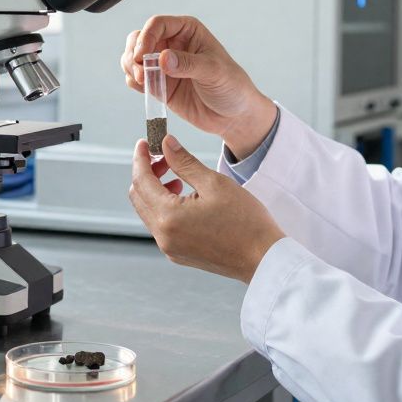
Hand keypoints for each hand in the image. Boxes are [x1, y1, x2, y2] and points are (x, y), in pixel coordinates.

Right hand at [120, 15, 276, 158]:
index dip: (146, 37)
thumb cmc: (232, 87)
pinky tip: (144, 89)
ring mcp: (163, 65)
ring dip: (131, 67)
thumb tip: (163, 58)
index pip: (157, 24)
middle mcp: (172, 44)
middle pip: (139, 38)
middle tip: (140, 72)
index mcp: (188, 31)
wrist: (234, 116)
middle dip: (134, 54)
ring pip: (133, 57)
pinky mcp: (158, 84)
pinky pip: (136, 78)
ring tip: (142, 81)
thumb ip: (188, 64)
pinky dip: (133, 82)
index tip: (142, 56)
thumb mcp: (214, 72)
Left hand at [127, 136, 285, 282]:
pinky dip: (164, 207)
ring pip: (148, 211)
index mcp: (168, 217)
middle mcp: (163, 236)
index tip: (144, 143)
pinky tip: (185, 197)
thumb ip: (184, 162)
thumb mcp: (214, 183)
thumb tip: (166, 144)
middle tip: (165, 158)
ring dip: (156, 190)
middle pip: (138, 197)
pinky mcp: (178, 254)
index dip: (140, 158)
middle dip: (147, 173)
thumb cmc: (245, 222)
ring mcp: (170, 248)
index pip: (141, 181)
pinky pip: (160, 226)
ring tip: (179, 178)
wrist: (263, 258)